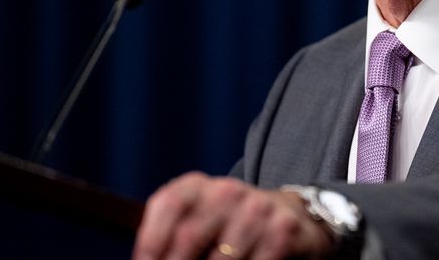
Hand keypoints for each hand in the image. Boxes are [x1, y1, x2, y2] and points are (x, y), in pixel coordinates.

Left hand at [133, 173, 334, 259]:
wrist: (286, 216)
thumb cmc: (226, 226)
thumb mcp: (197, 221)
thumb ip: (170, 238)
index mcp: (197, 186)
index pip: (169, 204)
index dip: (151, 239)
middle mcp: (227, 191)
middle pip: (189, 236)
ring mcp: (257, 209)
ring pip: (221, 259)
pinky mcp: (282, 229)